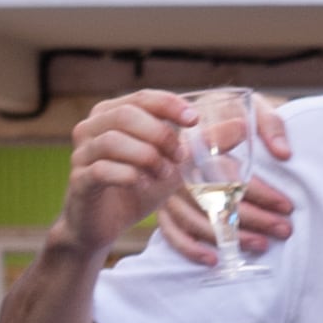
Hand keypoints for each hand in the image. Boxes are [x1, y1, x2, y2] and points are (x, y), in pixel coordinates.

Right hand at [67, 88, 297, 265]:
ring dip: (147, 157)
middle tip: (180, 156)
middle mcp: (93, 127)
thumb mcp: (177, 165)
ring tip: (164, 175)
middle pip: (127, 115)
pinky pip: (102, 169)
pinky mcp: (79, 180)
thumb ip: (205, 144)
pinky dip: (129, 175)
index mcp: (114, 114)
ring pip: (113, 140)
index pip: (143, 97)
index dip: (170, 105)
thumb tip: (242, 125)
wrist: (104, 225)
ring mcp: (82, 153)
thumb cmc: (139, 188)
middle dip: (160, 134)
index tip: (195, 120)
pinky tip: (144, 185)